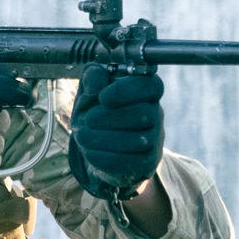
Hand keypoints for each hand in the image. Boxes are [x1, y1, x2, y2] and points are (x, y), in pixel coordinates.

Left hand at [68, 65, 164, 199]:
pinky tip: (89, 153)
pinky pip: (133, 162)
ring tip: (82, 137)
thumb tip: (96, 76)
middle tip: (87, 120)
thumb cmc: (97, 114)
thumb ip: (92, 78)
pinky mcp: (147, 163)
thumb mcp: (90, 92)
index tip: (102, 97)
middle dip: (111, 117)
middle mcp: (156, 114)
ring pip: (139, 140)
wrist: (99, 149)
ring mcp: (155, 139)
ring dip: (105, 139)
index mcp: (145, 92)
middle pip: (146, 113)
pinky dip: (107, 158)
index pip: (152, 86)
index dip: (128, 90)